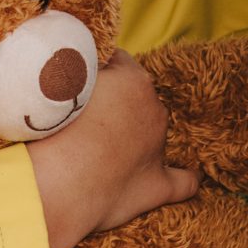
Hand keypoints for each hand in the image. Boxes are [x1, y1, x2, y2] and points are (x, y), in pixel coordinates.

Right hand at [28, 48, 197, 247]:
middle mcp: (153, 111)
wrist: (55, 182)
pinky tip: (194, 175)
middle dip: (117, 104)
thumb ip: (79, 70)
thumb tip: (81, 70)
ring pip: (153, 131)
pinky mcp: (156, 185)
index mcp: (134, 82)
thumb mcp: (63, 79)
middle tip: (83, 117)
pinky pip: (183, 181)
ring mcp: (158, 149)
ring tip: (99, 147)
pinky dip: (187, 177)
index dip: (99, 72)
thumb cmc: (53, 128)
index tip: (79, 82)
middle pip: (137, 98)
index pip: (120, 62)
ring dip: (136, 134)